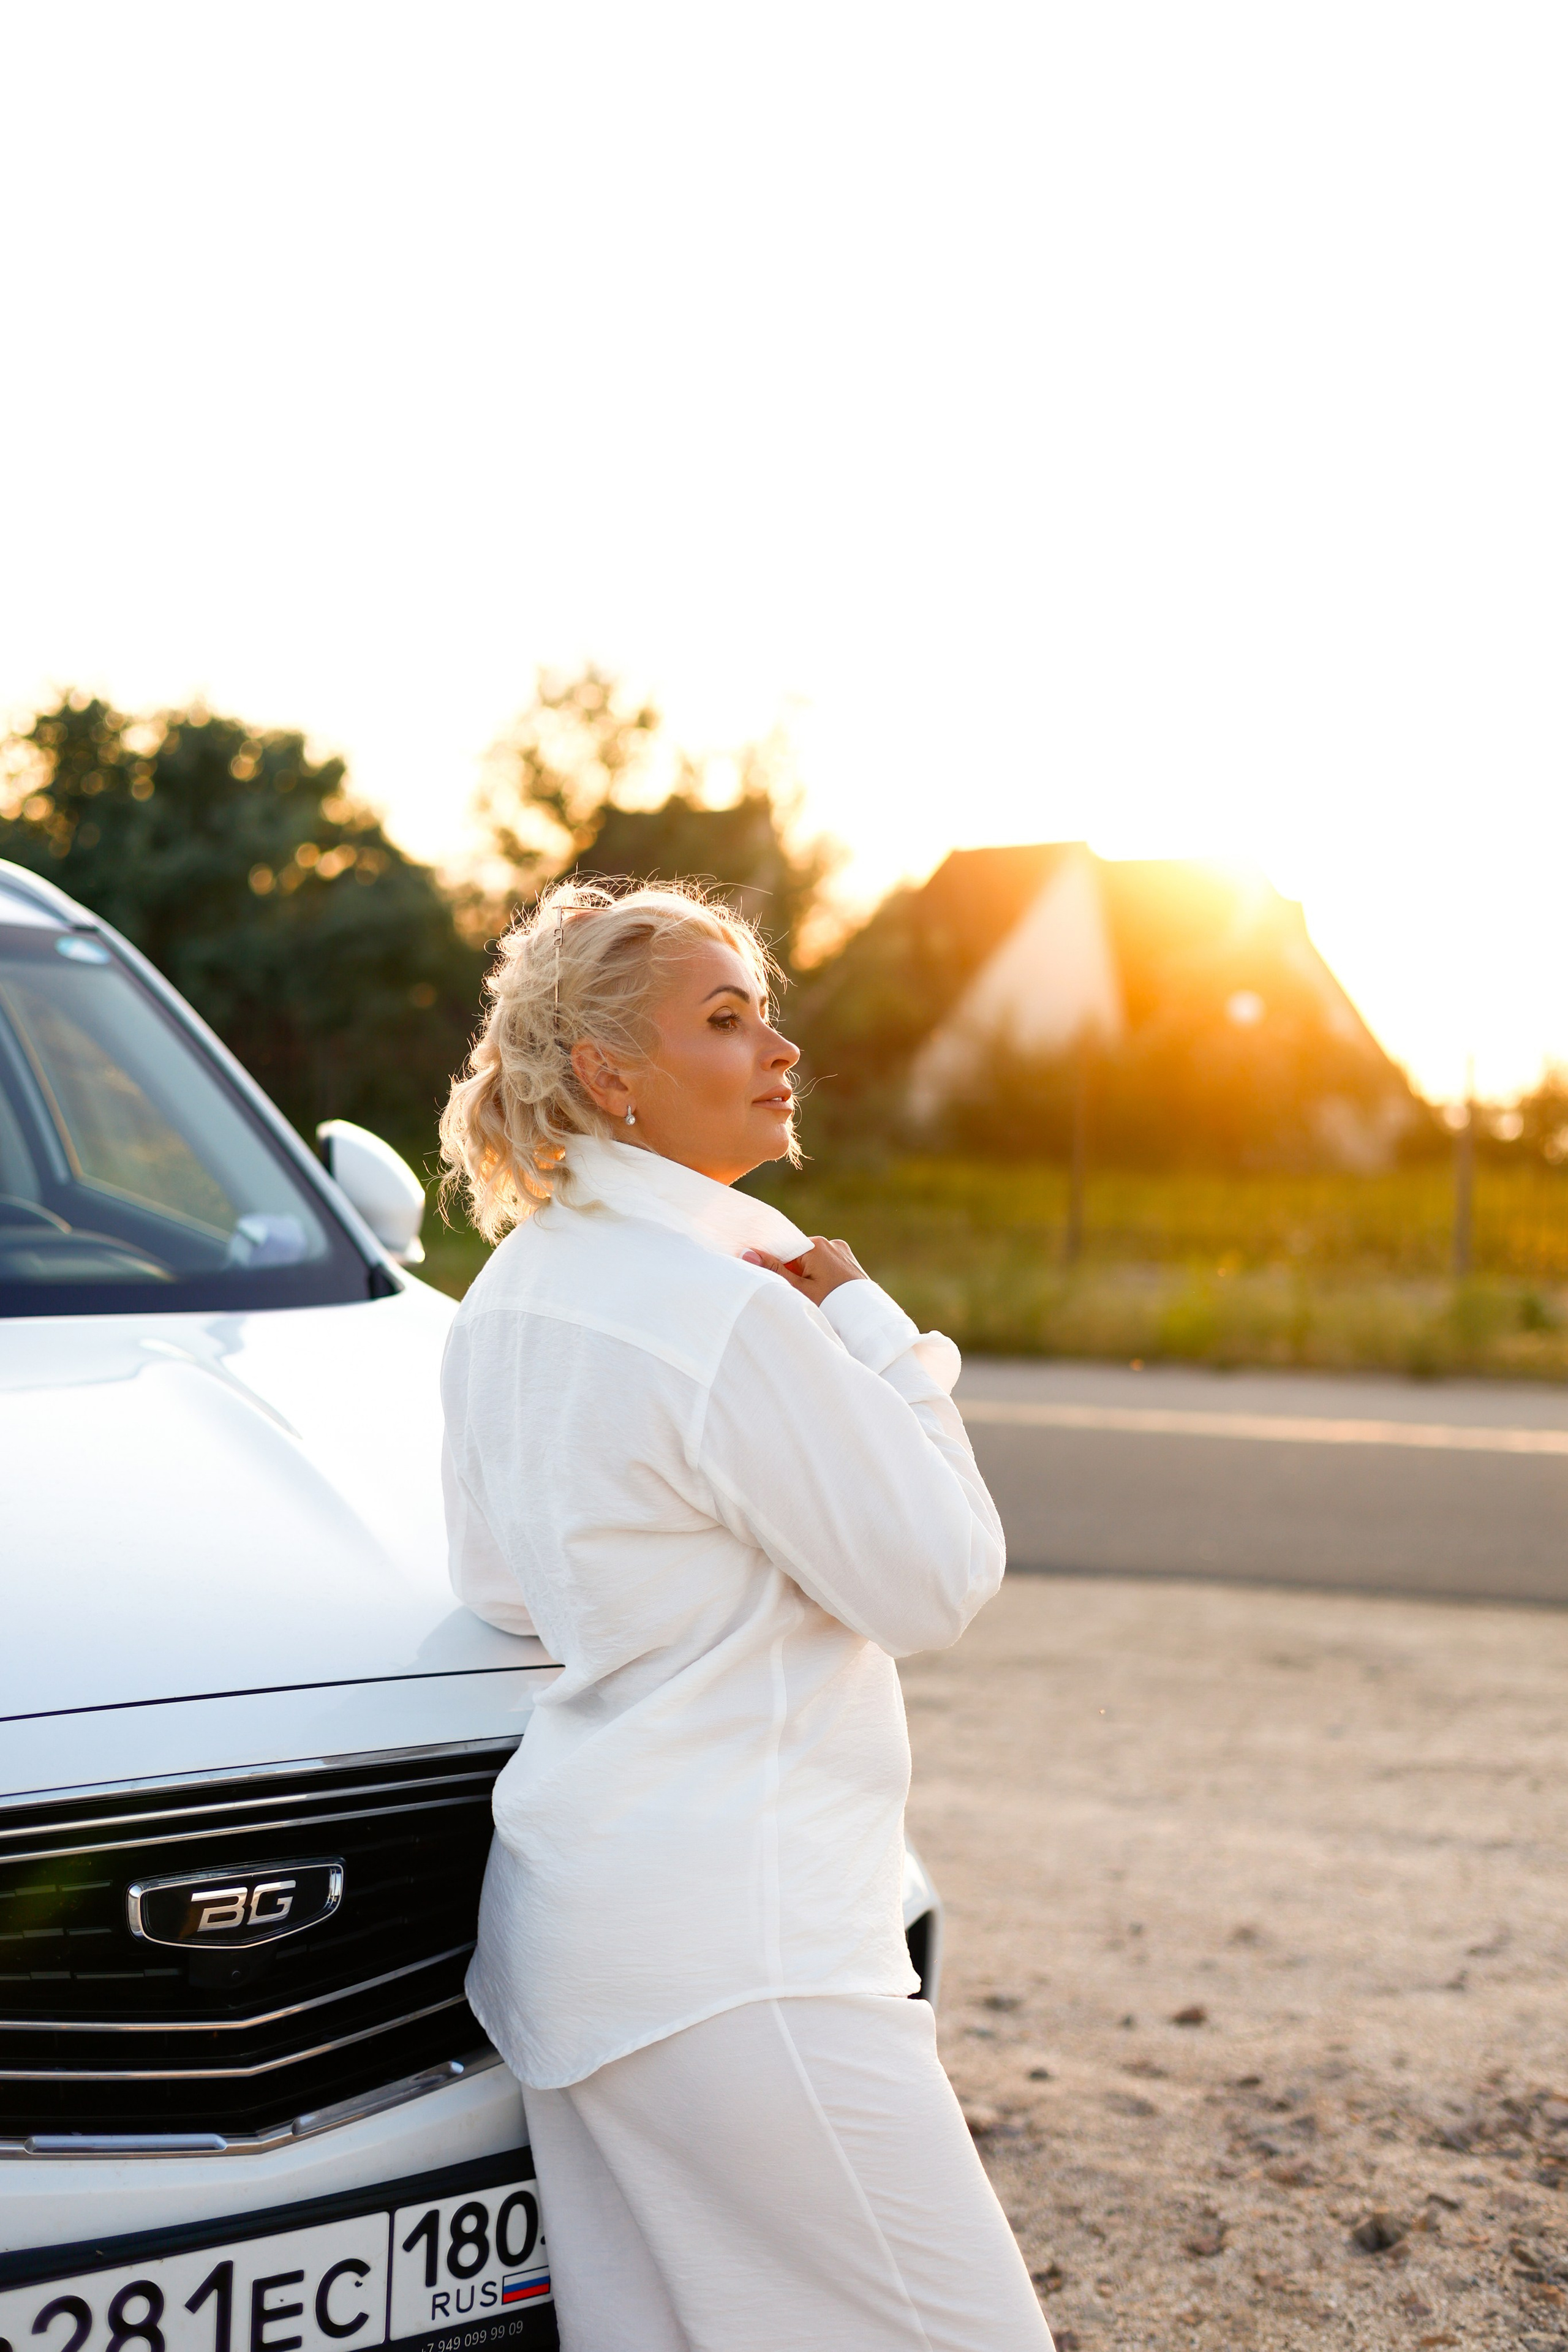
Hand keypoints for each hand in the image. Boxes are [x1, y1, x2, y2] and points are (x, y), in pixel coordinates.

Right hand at [741, 1235, 866, 1302]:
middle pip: (799, 1256)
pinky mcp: (849, 1262)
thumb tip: (748, 1252)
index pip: (785, 1249)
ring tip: (813, 1296)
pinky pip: (827, 1266)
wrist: (867, 1320)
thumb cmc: (832, 1305)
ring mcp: (842, 1252)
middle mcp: (830, 1243)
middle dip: (793, 1273)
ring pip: (813, 1262)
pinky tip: (824, 1294)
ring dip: (807, 1276)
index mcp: (816, 1246)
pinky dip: (821, 1277)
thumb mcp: (799, 1289)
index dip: (776, 1265)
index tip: (772, 1279)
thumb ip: (773, 1270)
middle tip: (795, 1294)